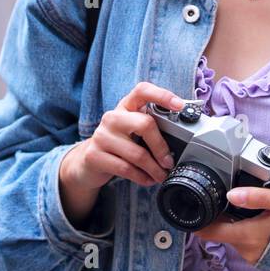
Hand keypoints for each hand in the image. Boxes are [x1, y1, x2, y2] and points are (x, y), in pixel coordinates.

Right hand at [64, 81, 184, 193]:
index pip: (143, 90)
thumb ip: (152, 127)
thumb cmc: (119, 143)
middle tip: (169, 162)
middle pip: (145, 124)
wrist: (88, 161)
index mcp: (126, 105)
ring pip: (137, 154)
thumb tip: (181, 139)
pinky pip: (126, 169)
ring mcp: (102, 136)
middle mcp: (112, 117)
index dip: (162, 95)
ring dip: (154, 169)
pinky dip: (142, 177)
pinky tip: (148, 180)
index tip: (180, 106)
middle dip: (161, 147)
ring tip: (161, 175)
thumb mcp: (133, 130)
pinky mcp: (95, 155)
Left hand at [194, 185, 269, 264]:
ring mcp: (252, 256)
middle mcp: (246, 249)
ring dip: (233, 223)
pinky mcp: (259, 257)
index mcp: (247, 235)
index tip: (195, 206)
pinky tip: (254, 219)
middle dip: (218, 217)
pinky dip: (244, 230)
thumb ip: (257, 196)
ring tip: (242, 207)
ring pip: (232, 236)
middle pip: (220, 232)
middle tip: (223, 199)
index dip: (199, 220)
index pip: (209, 232)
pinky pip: (244, 242)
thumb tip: (231, 193)